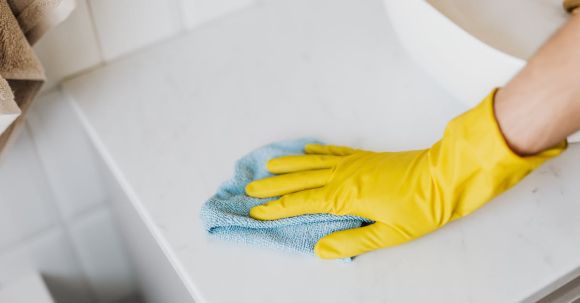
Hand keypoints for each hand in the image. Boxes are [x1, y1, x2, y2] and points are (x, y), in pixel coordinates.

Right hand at [246, 91, 565, 258]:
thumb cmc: (422, 207)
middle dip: (273, 186)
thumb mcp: (390, 234)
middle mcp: (344, 176)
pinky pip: (332, 152)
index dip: (277, 208)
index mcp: (347, 197)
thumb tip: (320, 249)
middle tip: (249, 187)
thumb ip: (353, 241)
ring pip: (311, 164)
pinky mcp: (364, 157)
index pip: (303, 203)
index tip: (256, 210)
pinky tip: (305, 151)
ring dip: (287, 166)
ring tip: (267, 167)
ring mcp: (353, 163)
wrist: (445, 175)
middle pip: (300, 181)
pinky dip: (314, 152)